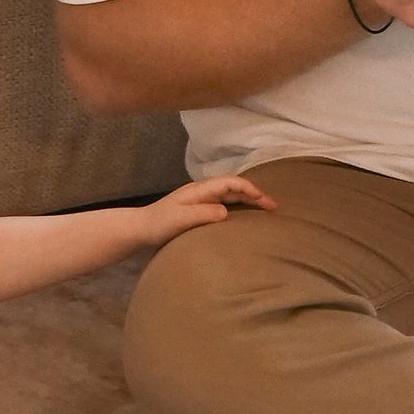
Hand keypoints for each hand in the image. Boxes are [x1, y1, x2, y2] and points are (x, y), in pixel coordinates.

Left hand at [133, 174, 277, 246]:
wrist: (139, 229)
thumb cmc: (159, 224)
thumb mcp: (181, 219)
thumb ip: (204, 213)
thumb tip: (226, 212)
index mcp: (200, 189)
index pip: (231, 183)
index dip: (251, 189)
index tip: (266, 202)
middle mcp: (202, 192)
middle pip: (233, 187)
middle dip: (254, 194)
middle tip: (273, 207)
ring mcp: (199, 200)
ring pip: (229, 195)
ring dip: (247, 200)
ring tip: (263, 211)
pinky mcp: (197, 210)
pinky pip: (223, 204)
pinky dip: (237, 207)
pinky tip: (241, 218)